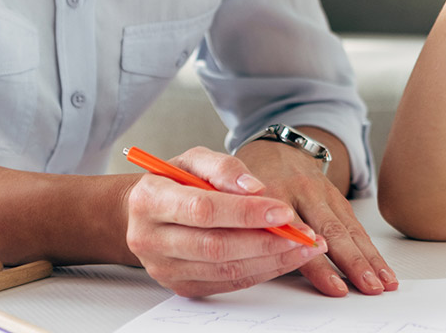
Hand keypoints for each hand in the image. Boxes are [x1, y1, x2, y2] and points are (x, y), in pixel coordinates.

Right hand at [123, 146, 328, 296]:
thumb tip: (255, 188)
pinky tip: (283, 259)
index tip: (283, 211)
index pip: (203, 209)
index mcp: (150, 200)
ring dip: (270, 261)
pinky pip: (226, 284)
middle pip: (215, 246)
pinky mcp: (179, 285)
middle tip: (303, 235)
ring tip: (303, 248)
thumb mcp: (193, 160)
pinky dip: (259, 272)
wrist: (142, 213)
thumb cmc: (173, 182)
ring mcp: (163, 268)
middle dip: (266, 242)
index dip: (246, 213)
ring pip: (224, 271)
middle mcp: (150, 238)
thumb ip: (223, 167)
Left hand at [239, 135, 398, 297]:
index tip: (335, 286)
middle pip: (331, 231)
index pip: (297, 234)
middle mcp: (302, 192)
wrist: (274, 148)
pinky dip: (370, 249)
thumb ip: (245, 226)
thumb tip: (253, 264)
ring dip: (369, 258)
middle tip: (369, 286)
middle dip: (354, 262)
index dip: (317, 263)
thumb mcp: (236, 198)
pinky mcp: (336, 197)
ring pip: (349, 228)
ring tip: (384, 282)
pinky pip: (355, 225)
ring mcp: (323, 193)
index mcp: (272, 193)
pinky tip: (381, 268)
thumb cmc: (250, 183)